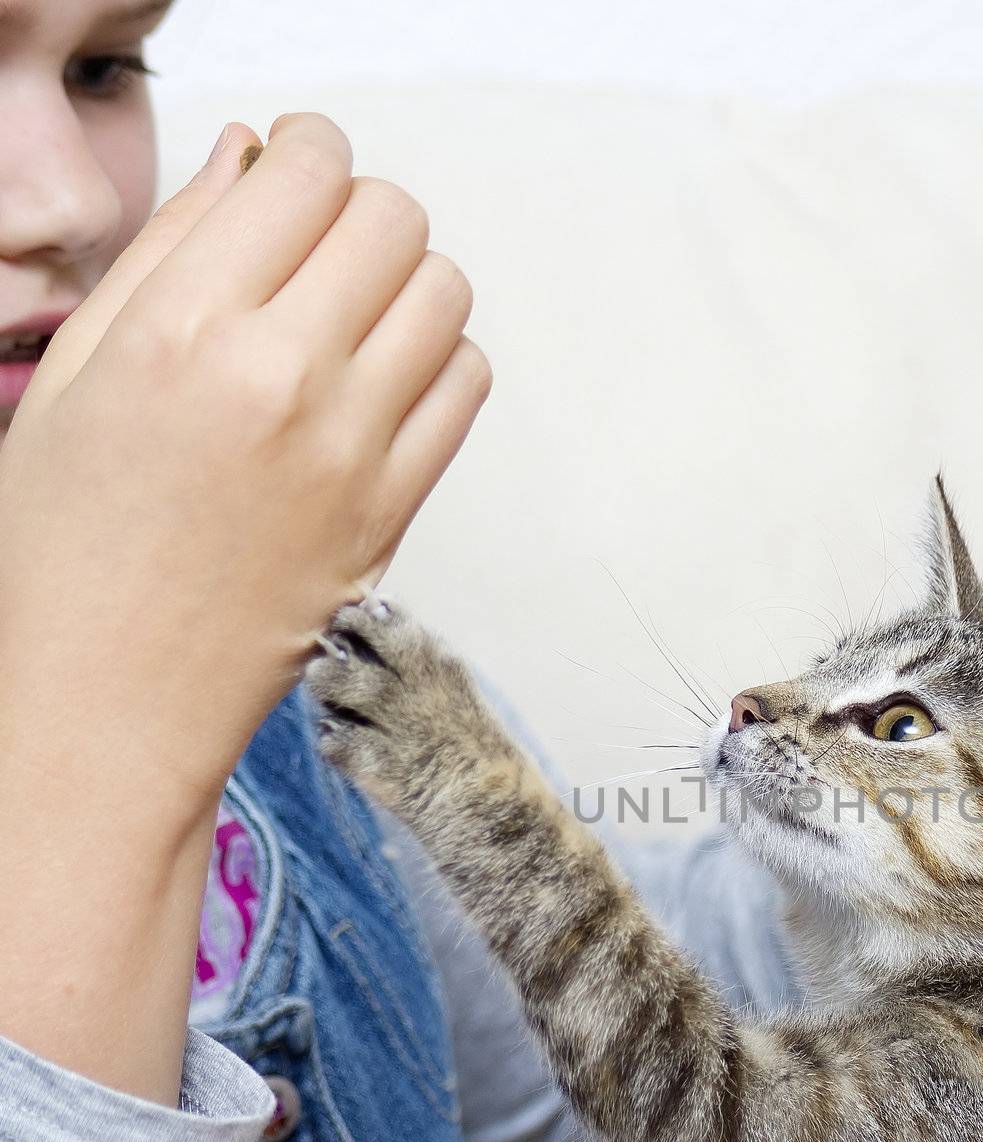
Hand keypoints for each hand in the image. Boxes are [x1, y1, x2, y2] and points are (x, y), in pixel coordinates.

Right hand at [0, 114, 489, 819]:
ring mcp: (353, 452)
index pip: (307, 174)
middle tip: (322, 244)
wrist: (110, 696)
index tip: (295, 171)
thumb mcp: (74, 375)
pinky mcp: (394, 512)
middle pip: (395, 221)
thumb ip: (169, 252)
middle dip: (363, 209)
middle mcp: (282, 380)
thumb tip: (247, 156)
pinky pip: (467, 386)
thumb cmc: (64, 544)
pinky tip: (384, 379)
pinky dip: (441, 359)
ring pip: (447, 296)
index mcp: (181, 332)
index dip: (309, 152)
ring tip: (355, 313)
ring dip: (409, 281)